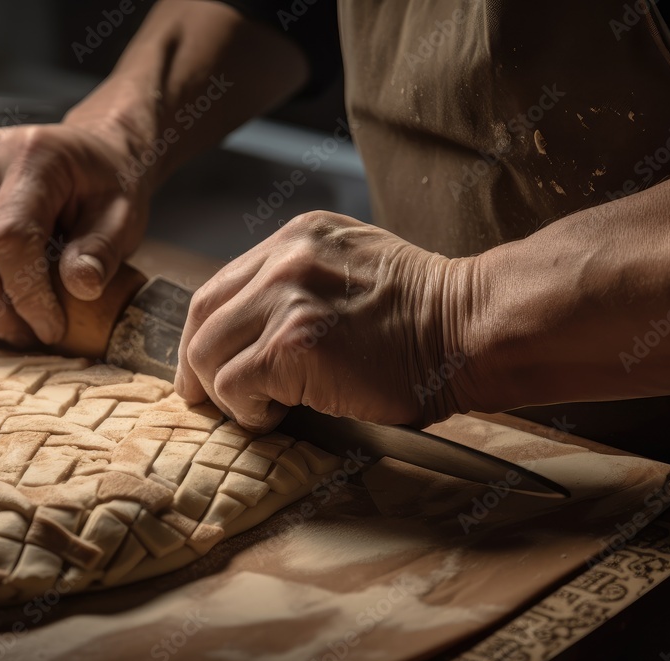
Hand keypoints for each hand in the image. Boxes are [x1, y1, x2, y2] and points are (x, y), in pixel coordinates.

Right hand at [0, 117, 151, 346]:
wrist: (96, 152)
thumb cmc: (112, 183)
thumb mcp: (124, 215)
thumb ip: (102, 250)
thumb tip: (80, 288)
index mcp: (35, 155)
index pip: (10, 236)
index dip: (26, 292)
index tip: (52, 328)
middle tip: (30, 338)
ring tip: (12, 330)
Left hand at [173, 212, 477, 431]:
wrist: (471, 328)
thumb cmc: (426, 314)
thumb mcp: (353, 268)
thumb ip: (301, 283)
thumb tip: (253, 332)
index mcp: (297, 237)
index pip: (219, 286)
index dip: (204, 331)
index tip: (205, 363)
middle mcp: (284, 259)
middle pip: (202, 317)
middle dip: (199, 366)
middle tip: (209, 399)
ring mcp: (286, 299)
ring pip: (210, 353)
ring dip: (227, 391)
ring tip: (263, 407)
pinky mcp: (292, 345)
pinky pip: (235, 385)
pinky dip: (247, 410)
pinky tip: (277, 414)